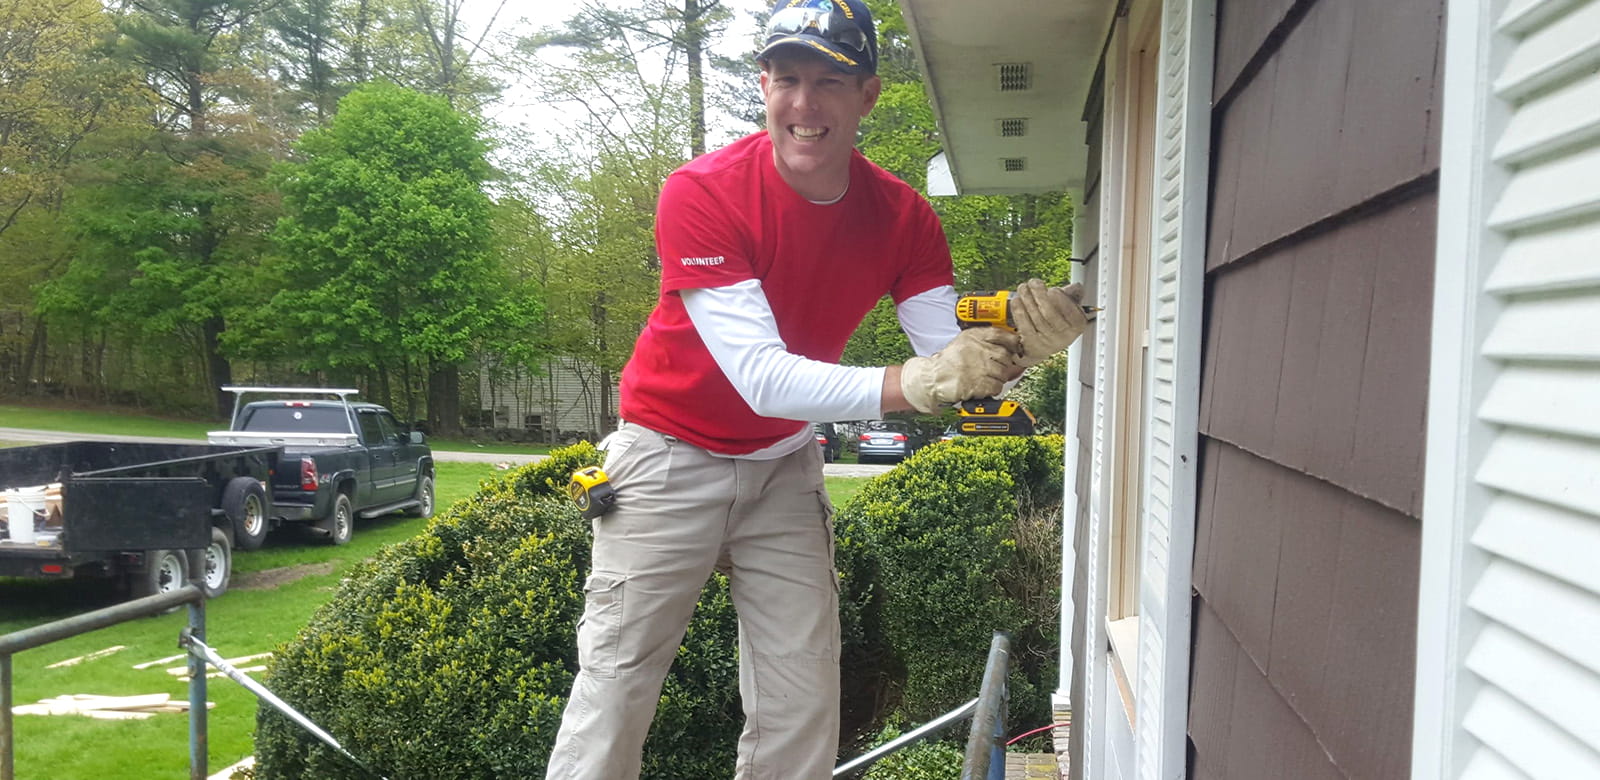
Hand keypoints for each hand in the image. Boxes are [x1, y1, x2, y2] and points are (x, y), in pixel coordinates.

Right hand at [899, 328, 1022, 412]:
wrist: (933, 378)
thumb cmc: (949, 362)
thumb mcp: (965, 342)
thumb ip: (986, 342)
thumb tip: (1013, 349)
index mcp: (974, 336)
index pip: (1001, 334)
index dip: (1012, 342)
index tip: (1015, 348)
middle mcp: (977, 349)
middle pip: (1005, 356)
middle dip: (1003, 364)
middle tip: (993, 368)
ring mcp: (978, 366)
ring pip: (1003, 373)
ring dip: (998, 378)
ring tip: (985, 377)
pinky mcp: (978, 383)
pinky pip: (997, 386)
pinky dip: (992, 388)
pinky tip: (983, 386)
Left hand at [1011, 279, 1088, 366]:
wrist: (1045, 345)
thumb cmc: (1057, 321)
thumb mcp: (1068, 307)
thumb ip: (1070, 295)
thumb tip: (1076, 287)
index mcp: (1077, 325)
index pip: (1071, 312)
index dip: (1060, 299)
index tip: (1051, 290)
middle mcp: (1064, 335)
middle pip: (1050, 313)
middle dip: (1039, 295)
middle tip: (1033, 283)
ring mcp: (1047, 341)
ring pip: (1036, 317)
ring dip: (1027, 299)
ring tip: (1023, 288)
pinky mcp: (1031, 343)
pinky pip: (1024, 325)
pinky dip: (1019, 311)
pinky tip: (1017, 300)